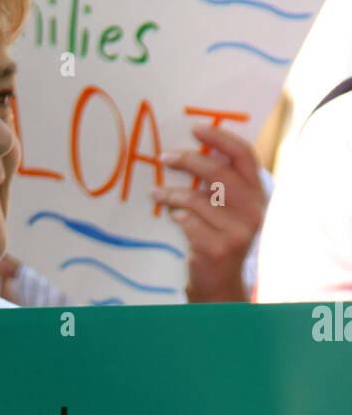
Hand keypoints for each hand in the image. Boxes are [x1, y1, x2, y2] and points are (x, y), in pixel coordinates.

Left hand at [152, 125, 264, 302]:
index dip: (220, 139)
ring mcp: (238, 232)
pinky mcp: (218, 249)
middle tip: (164, 157)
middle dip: (187, 161)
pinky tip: (171, 217)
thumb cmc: (218, 239)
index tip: (195, 130)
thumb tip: (197, 148)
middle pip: (218, 173)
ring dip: (172, 193)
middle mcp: (254, 211)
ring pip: (197, 199)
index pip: (244, 155)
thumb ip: (220, 183)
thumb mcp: (228, 210)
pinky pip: (188, 221)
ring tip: (156, 193)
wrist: (219, 285)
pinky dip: (176, 216)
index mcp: (258, 194)